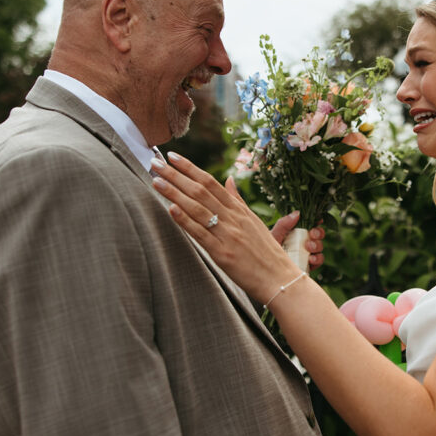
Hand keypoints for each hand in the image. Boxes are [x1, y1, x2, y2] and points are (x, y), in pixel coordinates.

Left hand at [151, 152, 303, 301]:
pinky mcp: (222, 253)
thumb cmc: (267, 253)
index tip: (173, 156)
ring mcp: (227, 235)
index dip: (190, 168)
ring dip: (175, 193)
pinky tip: (171, 209)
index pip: (211, 182)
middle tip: (156, 163)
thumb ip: (238, 200)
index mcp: (239, 210)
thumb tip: (229, 179)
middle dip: (176, 175)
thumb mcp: (254, 221)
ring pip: (197, 208)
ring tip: (156, 181)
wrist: (279, 279)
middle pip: (200, 191)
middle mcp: (233, 218)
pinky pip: (201, 234)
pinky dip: (185, 220)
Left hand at [270, 216, 325, 270]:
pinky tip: (311, 259)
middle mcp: (303, 242)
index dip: (316, 220)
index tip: (318, 220)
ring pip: (320, 247)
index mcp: (296, 232)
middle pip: (318, 234)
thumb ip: (283, 224)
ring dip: (317, 245)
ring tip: (308, 247)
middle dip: (318, 232)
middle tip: (312, 234)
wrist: (266, 270)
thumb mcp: (274, 235)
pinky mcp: (308, 266)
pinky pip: (318, 261)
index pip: (310, 224)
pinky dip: (317, 259)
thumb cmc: (267, 250)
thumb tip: (297, 213)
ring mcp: (306, 254)